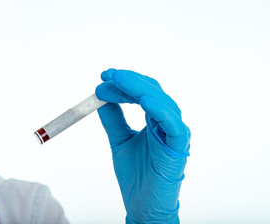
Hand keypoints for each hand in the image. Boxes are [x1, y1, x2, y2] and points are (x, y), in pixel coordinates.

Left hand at [96, 68, 189, 223]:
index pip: (142, 92)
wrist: (143, 205)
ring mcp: (173, 134)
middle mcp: (165, 123)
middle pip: (152, 92)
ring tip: (119, 80)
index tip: (104, 76)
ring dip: (139, 89)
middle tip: (109, 74)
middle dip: (129, 81)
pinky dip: (160, 109)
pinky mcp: (178, 147)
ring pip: (162, 103)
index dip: (125, 82)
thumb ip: (114, 119)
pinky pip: (173, 124)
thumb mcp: (119, 140)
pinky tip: (143, 99)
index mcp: (153, 121)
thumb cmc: (136, 175)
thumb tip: (100, 98)